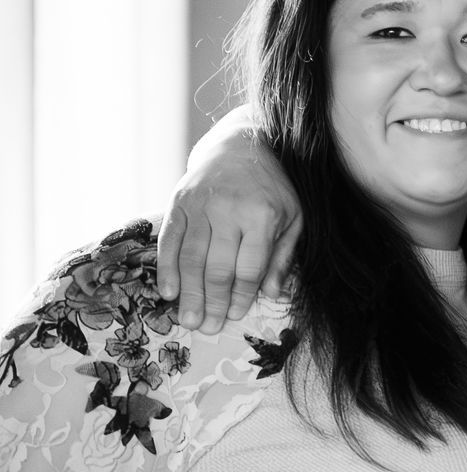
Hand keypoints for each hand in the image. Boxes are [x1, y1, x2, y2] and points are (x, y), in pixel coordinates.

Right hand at [156, 110, 300, 332]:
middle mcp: (228, 210)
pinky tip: (169, 292)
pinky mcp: (179, 201)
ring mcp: (200, 205)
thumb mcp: (294, 217)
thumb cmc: (276, 187)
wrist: (243, 143)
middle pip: (217, 267)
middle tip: (207, 329)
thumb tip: (273, 294)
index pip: (248, 267)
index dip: (241, 296)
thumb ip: (283, 256)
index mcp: (261, 216)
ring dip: (189, 293)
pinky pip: (170, 240)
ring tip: (189, 320)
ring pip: (191, 258)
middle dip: (212, 302)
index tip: (234, 317)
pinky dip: (167, 268)